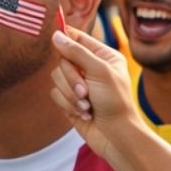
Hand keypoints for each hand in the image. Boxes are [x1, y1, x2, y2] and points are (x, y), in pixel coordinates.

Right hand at [48, 28, 138, 162]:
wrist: (115, 136)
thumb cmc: (116, 102)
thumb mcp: (99, 71)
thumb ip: (76, 52)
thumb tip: (56, 35)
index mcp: (103, 56)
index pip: (78, 39)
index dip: (66, 37)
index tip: (54, 36)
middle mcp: (90, 68)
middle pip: (63, 60)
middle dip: (72, 78)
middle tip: (85, 91)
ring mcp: (79, 84)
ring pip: (57, 77)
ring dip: (71, 94)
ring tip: (87, 106)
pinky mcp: (70, 100)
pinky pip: (56, 94)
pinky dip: (68, 104)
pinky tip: (83, 113)